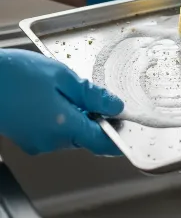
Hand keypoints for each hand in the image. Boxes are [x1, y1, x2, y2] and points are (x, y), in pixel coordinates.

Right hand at [0, 49, 122, 155]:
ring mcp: (37, 142)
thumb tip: (115, 106)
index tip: (127, 129)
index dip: (118, 137)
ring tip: (68, 90)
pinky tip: (54, 97)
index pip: (101, 143)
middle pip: (87, 136)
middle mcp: (51, 142)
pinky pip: (55, 132)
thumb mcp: (62, 77)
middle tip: (94, 94)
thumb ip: (92, 95)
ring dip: (78, 116)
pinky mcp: (28, 138)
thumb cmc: (16, 74)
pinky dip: (63, 118)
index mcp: (64, 127)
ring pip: (71, 133)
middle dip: (95, 118)